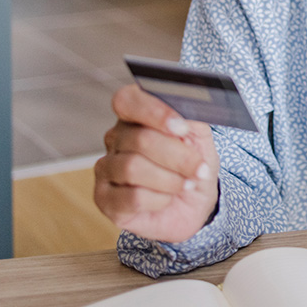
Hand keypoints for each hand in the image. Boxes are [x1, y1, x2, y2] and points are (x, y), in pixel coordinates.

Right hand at [94, 84, 219, 242]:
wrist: (194, 206)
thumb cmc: (193, 167)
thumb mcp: (201, 140)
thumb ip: (192, 121)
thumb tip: (185, 115)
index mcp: (137, 115)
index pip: (128, 100)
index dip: (154, 112)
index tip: (182, 128)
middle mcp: (116, 138)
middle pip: (139, 139)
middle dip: (177, 157)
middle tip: (199, 169)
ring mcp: (106, 168)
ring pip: (132, 168)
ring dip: (170, 179)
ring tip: (187, 184)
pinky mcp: (104, 199)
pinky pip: (131, 197)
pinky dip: (159, 199)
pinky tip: (167, 199)